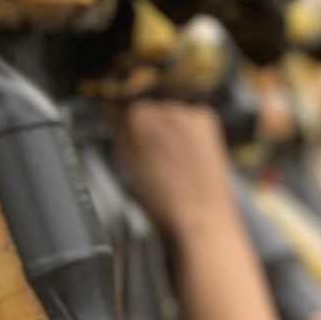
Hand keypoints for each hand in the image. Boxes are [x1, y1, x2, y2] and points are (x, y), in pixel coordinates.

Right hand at [108, 100, 233, 235]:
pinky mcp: (205, 118)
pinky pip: (189, 116)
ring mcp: (185, 113)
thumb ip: (119, 134)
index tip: (121, 128)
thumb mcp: (125, 165)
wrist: (198, 213)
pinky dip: (186, 128)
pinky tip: (185, 151)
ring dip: (167, 125)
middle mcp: (161, 109)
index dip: (120, 121)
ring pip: (168, 111)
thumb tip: (115, 116)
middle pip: (145, 107)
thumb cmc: (161, 200)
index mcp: (134, 119)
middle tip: (148, 150)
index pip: (119, 106)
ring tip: (170, 155)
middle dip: (145, 124)